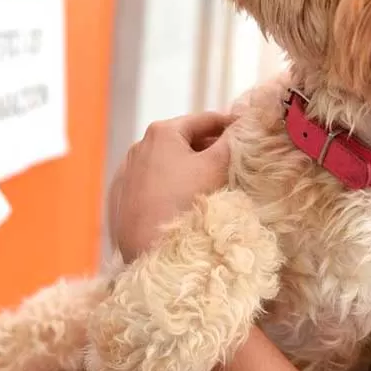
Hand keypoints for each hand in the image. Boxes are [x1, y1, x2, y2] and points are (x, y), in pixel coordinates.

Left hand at [108, 111, 235, 261]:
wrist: (147, 250)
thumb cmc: (184, 201)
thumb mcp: (216, 166)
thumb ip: (233, 140)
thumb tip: (247, 123)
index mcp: (162, 131)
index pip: (206, 120)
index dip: (231, 125)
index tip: (249, 135)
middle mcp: (139, 145)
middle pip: (185, 140)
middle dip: (210, 148)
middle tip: (235, 162)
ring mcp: (127, 171)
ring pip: (168, 162)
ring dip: (190, 167)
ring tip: (212, 183)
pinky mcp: (121, 196)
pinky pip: (153, 182)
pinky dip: (171, 184)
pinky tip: (184, 199)